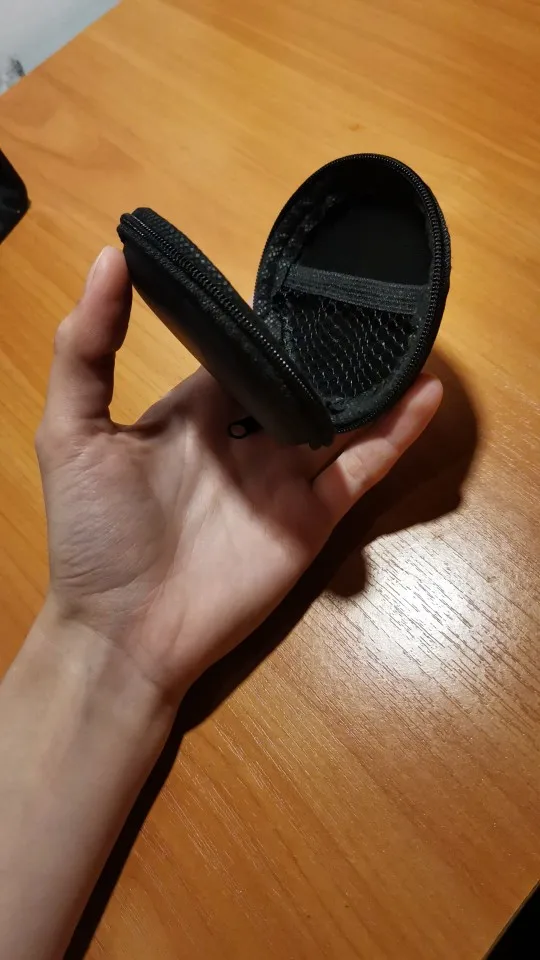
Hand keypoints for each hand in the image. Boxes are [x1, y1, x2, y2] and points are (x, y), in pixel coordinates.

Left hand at [36, 247, 441, 699]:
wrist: (125, 633)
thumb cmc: (94, 532)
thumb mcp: (73, 432)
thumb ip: (87, 348)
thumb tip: (112, 256)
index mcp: (195, 413)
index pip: (241, 354)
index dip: (268, 322)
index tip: (301, 278)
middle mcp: (245, 440)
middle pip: (299, 382)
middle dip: (329, 347)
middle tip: (368, 298)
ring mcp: (283, 479)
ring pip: (340, 420)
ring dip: (372, 382)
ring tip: (405, 334)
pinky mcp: (312, 518)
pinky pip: (360, 468)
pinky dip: (394, 434)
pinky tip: (423, 393)